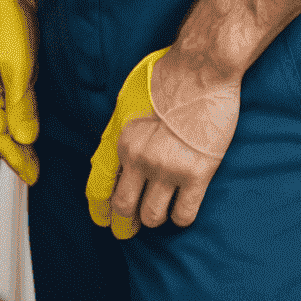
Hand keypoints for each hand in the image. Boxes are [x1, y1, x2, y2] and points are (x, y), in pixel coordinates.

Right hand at [0, 0, 39, 183]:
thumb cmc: (3, 16)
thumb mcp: (15, 63)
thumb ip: (19, 103)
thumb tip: (25, 138)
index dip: (15, 159)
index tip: (33, 177)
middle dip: (15, 154)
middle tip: (35, 174)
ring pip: (4, 117)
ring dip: (19, 138)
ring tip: (34, 156)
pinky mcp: (5, 64)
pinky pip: (11, 100)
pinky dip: (22, 117)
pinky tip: (31, 121)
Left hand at [86, 47, 239, 239]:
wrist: (200, 70)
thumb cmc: (165, 78)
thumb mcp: (129, 102)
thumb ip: (121, 132)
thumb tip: (114, 159)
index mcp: (121, 139)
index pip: (101, 185)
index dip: (100, 209)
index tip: (103, 221)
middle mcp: (140, 158)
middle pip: (124, 206)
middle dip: (125, 223)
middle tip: (129, 230)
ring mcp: (168, 169)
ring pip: (153, 216)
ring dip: (154, 218)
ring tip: (158, 212)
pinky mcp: (197, 174)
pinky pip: (184, 215)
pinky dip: (180, 217)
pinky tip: (180, 208)